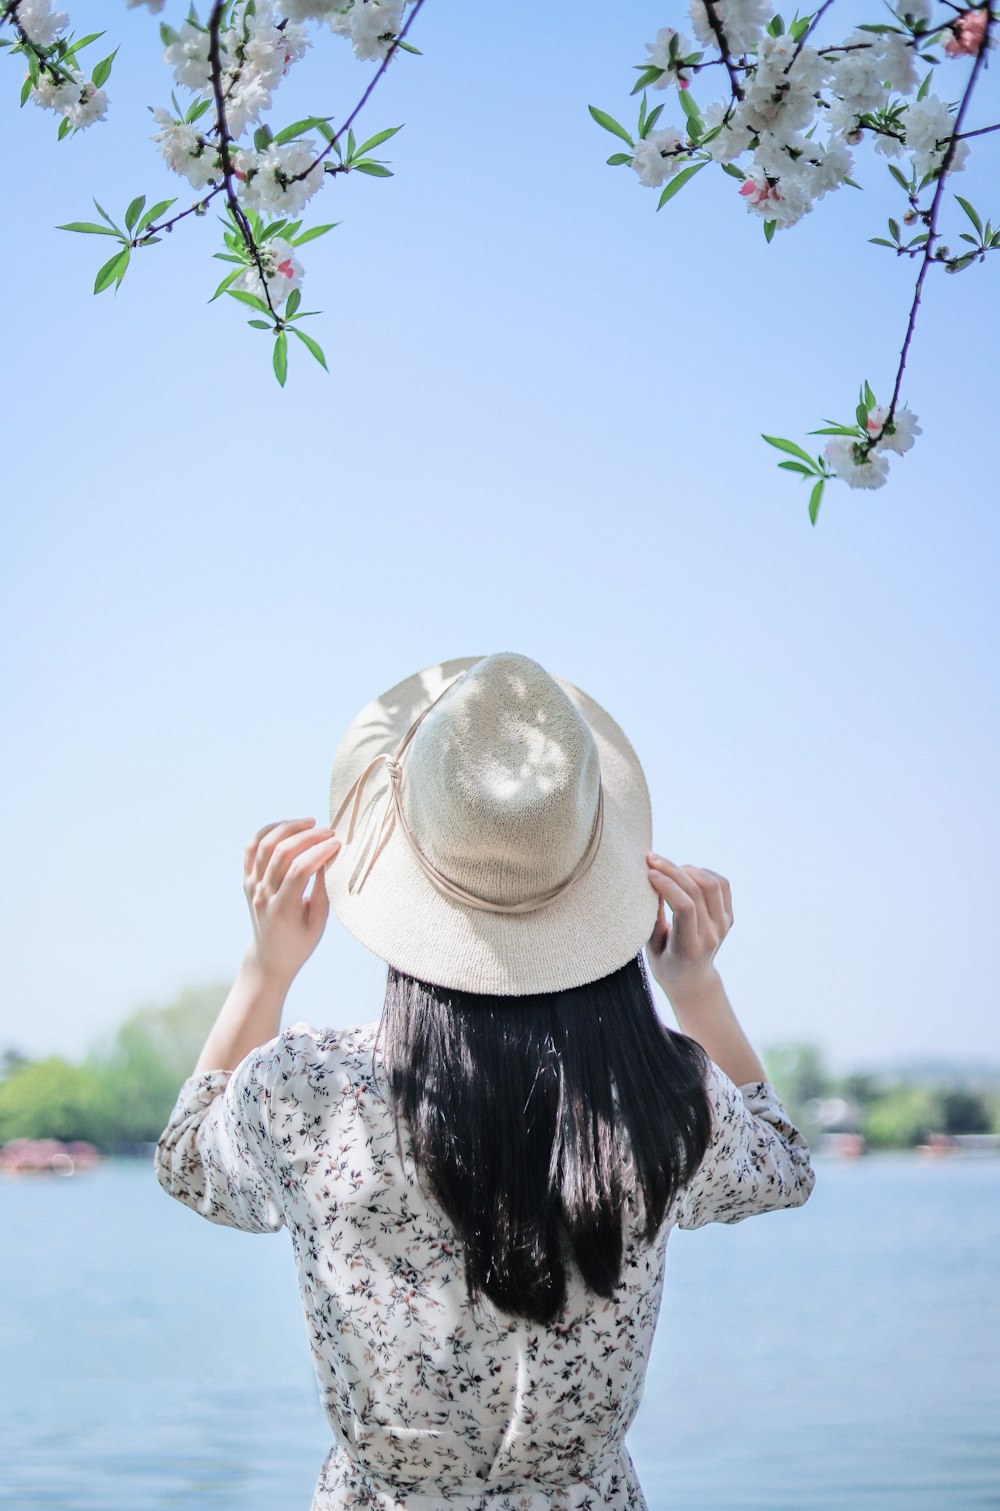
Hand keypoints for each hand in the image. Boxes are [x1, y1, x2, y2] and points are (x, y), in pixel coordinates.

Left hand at [243, 818, 340, 988]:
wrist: (270, 957)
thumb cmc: (300, 943)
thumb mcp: (318, 923)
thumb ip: (323, 891)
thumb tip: (329, 858)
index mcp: (282, 910)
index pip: (299, 870)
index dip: (320, 852)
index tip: (338, 844)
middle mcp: (263, 895)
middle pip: (281, 853)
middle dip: (308, 836)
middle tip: (328, 832)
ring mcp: (252, 886)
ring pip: (264, 845)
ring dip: (288, 828)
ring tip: (310, 823)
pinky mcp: (247, 880)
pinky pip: (251, 848)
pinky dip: (267, 831)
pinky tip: (287, 827)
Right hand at [645, 854, 732, 1002]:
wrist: (693, 981)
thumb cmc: (665, 964)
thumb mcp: (652, 947)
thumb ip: (654, 918)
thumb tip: (652, 882)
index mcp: (689, 947)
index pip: (685, 908)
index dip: (667, 885)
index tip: (649, 874)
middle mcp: (712, 935)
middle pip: (697, 891)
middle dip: (672, 870)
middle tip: (652, 859)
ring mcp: (724, 926)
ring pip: (712, 884)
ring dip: (688, 869)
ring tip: (669, 868)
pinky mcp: (729, 917)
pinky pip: (722, 885)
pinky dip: (704, 873)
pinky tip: (686, 873)